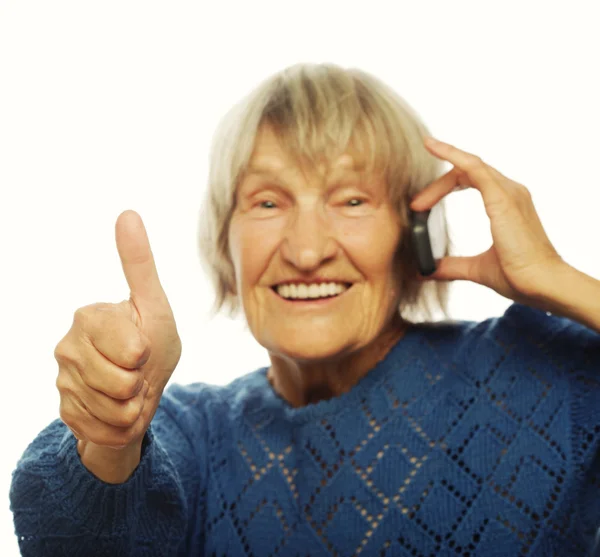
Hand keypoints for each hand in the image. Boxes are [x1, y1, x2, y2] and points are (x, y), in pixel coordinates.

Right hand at [55, 210, 180, 450]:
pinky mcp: (64, 411)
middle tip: (137, 370)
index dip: (147, 356)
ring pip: (111, 410)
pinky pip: (101, 430)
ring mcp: (62, 381)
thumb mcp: (154, 304)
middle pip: (119, 383)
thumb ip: (139, 263)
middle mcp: (66, 346)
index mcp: (88, 317)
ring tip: (130, 389)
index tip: (144, 347)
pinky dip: (120, 425)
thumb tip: (128, 212)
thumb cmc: (152, 341)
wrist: (140, 389)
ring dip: (132, 406)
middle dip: (141, 383)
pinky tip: (117, 409)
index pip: (131, 350)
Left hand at [410, 137, 564, 302]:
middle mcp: (510, 191)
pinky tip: (433, 147)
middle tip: (415, 208)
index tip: (420, 206)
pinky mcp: (502, 197)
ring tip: (417, 203)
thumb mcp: (476, 268)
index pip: (470, 181)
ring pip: (468, 166)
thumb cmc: (518, 276)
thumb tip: (427, 270)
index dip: (442, 188)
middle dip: (437, 187)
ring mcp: (508, 191)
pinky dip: (452, 154)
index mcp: (506, 203)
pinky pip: (473, 167)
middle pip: (466, 173)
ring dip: (439, 181)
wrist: (540, 284)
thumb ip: (451, 266)